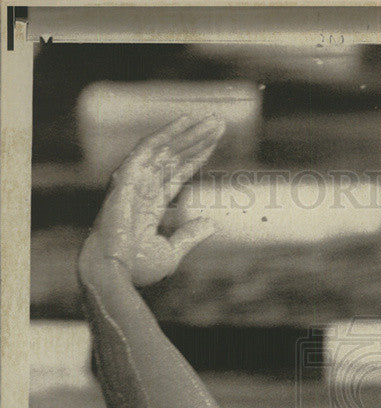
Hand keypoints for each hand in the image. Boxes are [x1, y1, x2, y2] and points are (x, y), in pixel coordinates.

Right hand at [84, 114, 224, 286]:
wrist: (115, 271)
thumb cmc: (137, 266)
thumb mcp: (172, 251)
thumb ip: (190, 235)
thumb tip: (211, 224)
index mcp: (150, 203)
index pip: (177, 172)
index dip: (196, 156)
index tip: (215, 142)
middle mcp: (142, 187)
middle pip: (174, 156)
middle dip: (197, 138)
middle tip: (219, 122)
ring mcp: (134, 180)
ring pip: (166, 148)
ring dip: (190, 132)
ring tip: (213, 119)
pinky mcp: (127, 175)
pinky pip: (149, 148)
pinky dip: (167, 133)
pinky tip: (186, 121)